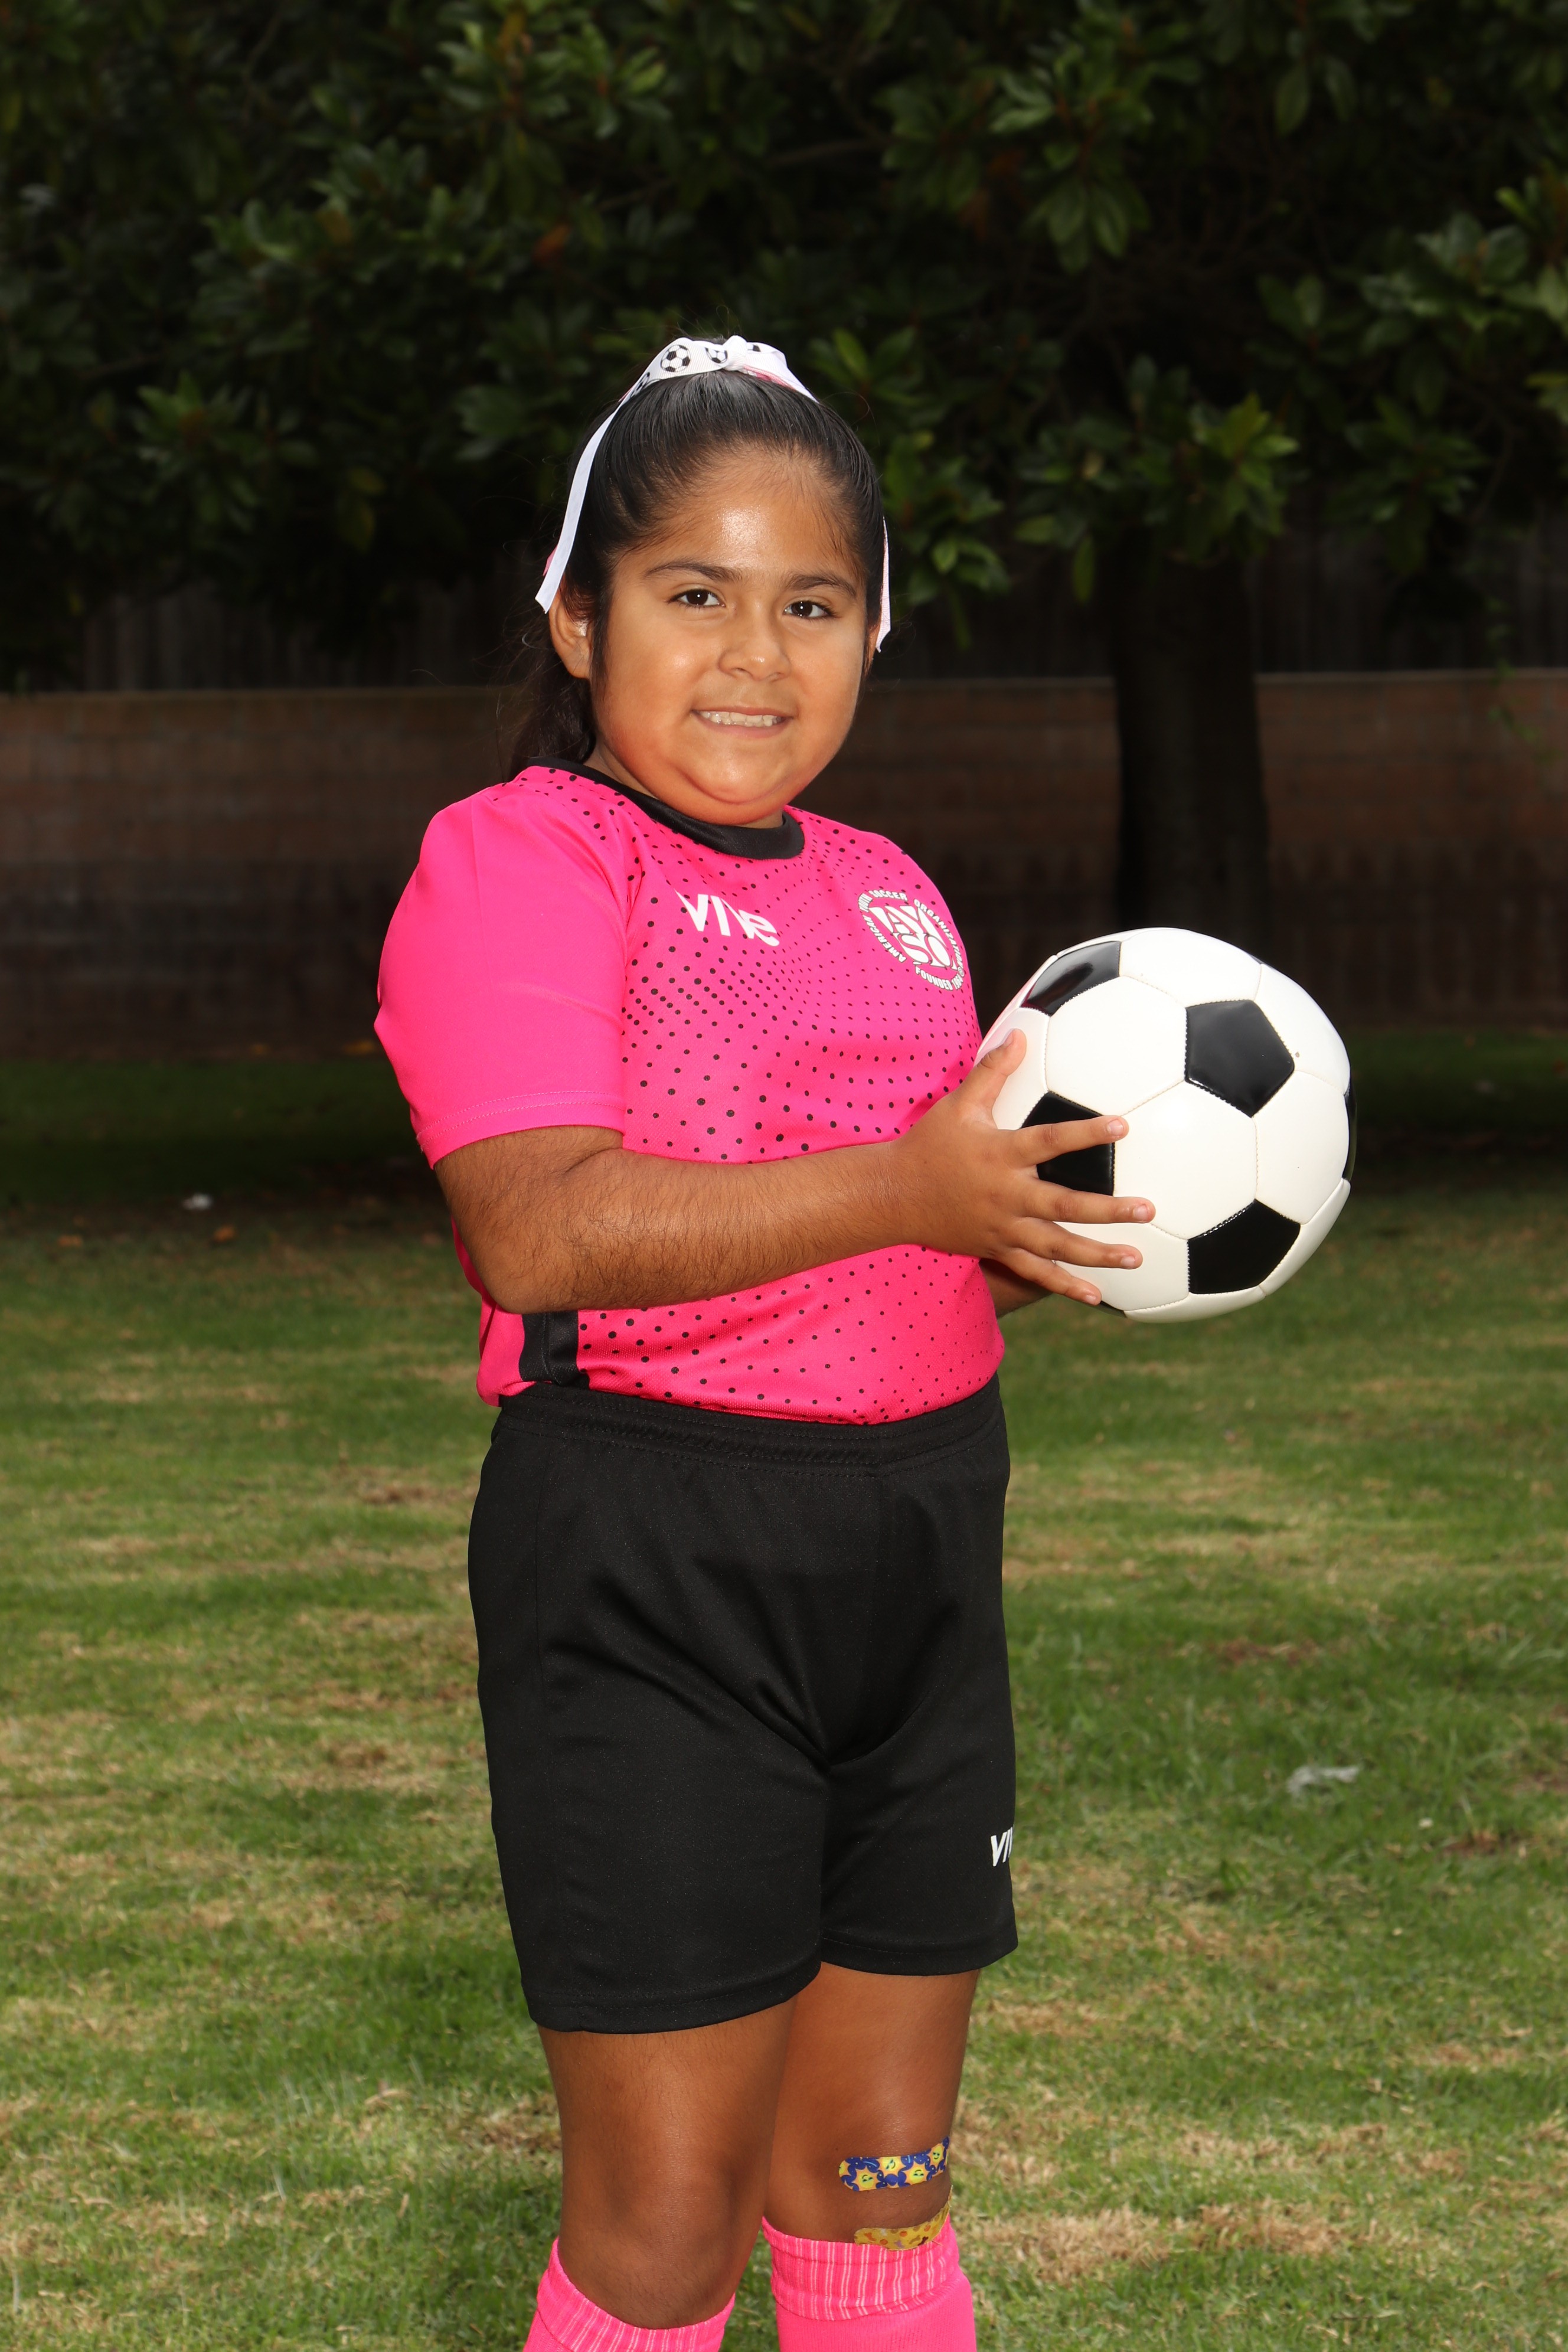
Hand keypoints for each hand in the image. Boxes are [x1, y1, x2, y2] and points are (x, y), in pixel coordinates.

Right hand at [887, 1030, 1154, 1306]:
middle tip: (1147, 1208)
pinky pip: (1034, 1272)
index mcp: (1000, 1154)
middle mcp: (1005, 1194)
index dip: (1086, 1134)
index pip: (1049, 1142)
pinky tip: (1096, 1295)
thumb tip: (1019, 1035)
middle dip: (1107, 1209)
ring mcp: (1002, 1227)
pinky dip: (1064, 1285)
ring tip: (1136, 1257)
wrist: (891, 1196)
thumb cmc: (929, 1144)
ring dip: (1097, 1254)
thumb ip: (992, 1070)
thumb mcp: (958, 1104)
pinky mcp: (996, 1249)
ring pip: (1056, 1245)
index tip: (1122, 1125)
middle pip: (1063, 1205)